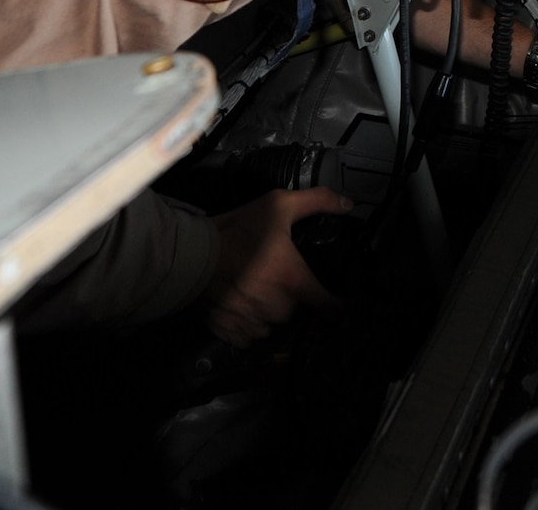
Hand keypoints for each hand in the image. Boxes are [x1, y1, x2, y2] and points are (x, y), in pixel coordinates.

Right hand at [203, 187, 349, 346]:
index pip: (331, 308)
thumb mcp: (278, 205)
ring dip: (269, 311)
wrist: (189, 255)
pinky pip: (250, 335)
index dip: (339, 305)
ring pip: (273, 323)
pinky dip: (248, 324)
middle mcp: (279, 308)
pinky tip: (240, 304)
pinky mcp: (232, 332)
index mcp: (295, 281)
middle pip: (297, 310)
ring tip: (256, 289)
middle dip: (291, 296)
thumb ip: (317, 201)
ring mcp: (254, 323)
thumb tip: (348, 204)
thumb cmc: (237, 231)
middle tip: (275, 277)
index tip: (338, 301)